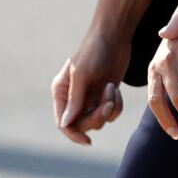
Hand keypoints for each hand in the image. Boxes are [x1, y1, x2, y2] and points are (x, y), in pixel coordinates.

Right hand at [51, 27, 128, 145]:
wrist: (115, 35)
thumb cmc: (94, 51)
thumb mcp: (82, 74)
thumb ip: (75, 99)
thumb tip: (65, 124)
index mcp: (62, 92)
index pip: (63, 123)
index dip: (73, 134)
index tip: (87, 141)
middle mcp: (74, 98)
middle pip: (82, 124)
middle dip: (96, 116)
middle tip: (107, 102)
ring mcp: (90, 97)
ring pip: (99, 120)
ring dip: (108, 108)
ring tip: (111, 88)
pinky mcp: (105, 95)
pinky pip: (111, 112)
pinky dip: (116, 105)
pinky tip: (116, 89)